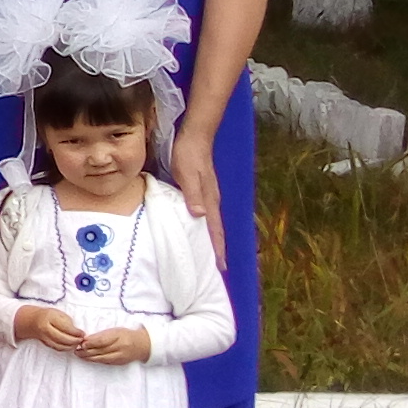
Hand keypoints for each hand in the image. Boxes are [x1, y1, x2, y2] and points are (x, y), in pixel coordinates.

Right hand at [17, 303, 85, 351]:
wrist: (31, 320)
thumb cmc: (48, 315)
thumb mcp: (58, 313)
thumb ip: (68, 322)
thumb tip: (78, 333)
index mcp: (50, 318)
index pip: (66, 327)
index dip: (76, 332)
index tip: (83, 333)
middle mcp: (45, 328)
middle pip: (63, 338)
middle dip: (74, 341)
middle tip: (81, 340)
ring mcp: (44, 337)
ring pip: (60, 345)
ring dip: (71, 346)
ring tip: (77, 343)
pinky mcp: (45, 343)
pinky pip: (57, 348)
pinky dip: (65, 348)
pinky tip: (70, 346)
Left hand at [78, 324, 153, 364]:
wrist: (142, 345)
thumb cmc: (126, 335)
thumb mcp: (115, 331)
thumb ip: (101, 335)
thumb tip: (86, 339)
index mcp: (119, 336)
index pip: (103, 340)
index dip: (91, 342)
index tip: (82, 343)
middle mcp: (120, 347)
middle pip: (101, 350)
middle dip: (86, 351)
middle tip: (75, 349)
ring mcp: (120, 356)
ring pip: (101, 358)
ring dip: (88, 357)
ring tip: (78, 354)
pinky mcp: (119, 363)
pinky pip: (105, 362)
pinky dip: (95, 360)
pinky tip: (87, 358)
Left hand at [172, 125, 223, 264]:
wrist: (194, 137)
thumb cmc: (189, 155)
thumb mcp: (187, 174)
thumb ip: (193, 194)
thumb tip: (200, 216)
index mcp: (209, 200)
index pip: (215, 230)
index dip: (217, 249)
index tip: (220, 268)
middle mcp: (211, 201)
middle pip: (217, 230)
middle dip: (218, 250)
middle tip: (217, 270)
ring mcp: (208, 196)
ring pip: (212, 224)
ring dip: (213, 240)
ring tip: (211, 256)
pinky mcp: (202, 191)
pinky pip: (206, 215)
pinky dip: (206, 227)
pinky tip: (200, 231)